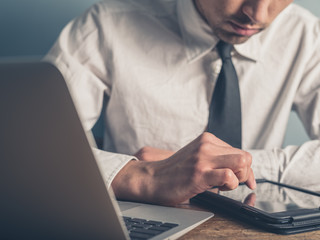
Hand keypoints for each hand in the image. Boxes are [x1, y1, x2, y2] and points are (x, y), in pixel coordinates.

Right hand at [112, 132, 255, 205]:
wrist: (152, 178)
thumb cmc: (175, 171)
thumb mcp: (197, 156)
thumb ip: (215, 157)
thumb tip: (239, 169)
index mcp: (207, 139)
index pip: (240, 151)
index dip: (244, 169)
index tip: (242, 180)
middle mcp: (207, 145)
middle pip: (245, 156)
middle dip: (244, 173)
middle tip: (232, 182)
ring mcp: (203, 158)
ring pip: (242, 163)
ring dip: (238, 178)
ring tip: (223, 185)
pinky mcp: (199, 173)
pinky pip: (228, 176)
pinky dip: (230, 185)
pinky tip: (218, 188)